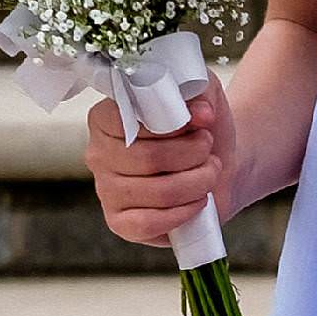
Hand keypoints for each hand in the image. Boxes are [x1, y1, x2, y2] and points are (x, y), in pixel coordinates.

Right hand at [84, 83, 238, 246]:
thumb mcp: (201, 95)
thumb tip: (200, 112)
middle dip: (192, 155)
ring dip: (197, 183)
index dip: (173, 125)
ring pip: (156, 192)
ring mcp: (105, 190)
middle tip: (209, 151)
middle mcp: (98, 153)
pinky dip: (183, 213)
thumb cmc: (201, 129)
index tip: (201, 124)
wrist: (218, 165)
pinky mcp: (119, 222)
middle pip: (147, 158)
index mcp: (105, 117)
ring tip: (210, 173)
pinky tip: (198, 201)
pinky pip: (148, 223)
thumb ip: (196, 92)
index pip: (130, 121)